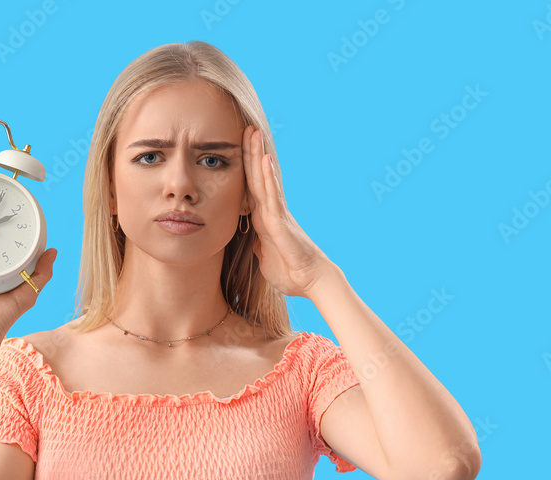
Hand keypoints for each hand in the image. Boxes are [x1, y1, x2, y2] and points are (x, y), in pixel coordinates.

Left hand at [242, 125, 336, 298]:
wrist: (310, 282)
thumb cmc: (290, 271)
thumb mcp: (264, 256)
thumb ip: (258, 244)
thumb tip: (251, 239)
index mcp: (264, 219)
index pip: (252, 187)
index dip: (246, 167)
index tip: (240, 147)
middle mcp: (271, 211)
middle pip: (257, 176)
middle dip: (251, 152)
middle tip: (246, 127)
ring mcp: (277, 214)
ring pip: (264, 180)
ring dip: (258, 156)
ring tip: (253, 133)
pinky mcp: (280, 223)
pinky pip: (273, 197)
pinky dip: (268, 178)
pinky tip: (265, 161)